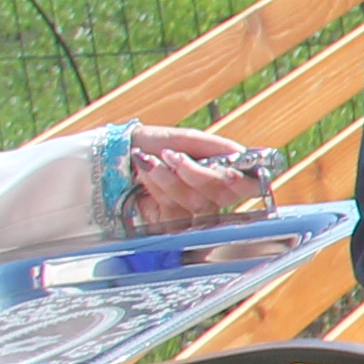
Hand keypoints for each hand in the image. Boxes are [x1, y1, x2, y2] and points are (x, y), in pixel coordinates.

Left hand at [122, 131, 280, 232]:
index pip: (249, 186)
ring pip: (196, 206)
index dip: (244, 183)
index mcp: (222, 175)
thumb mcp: (183, 139)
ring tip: (150, 161)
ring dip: (170, 180)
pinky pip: (172, 214)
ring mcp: (190, 214)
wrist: (114, 154)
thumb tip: (241, 152)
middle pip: (221, 197)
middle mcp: (212, 198)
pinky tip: (146, 174)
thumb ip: (215, 146)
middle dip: (197, 175)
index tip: (230, 172)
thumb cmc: (151, 144)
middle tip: (174, 157)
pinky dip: (157, 189)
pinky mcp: (168, 225)